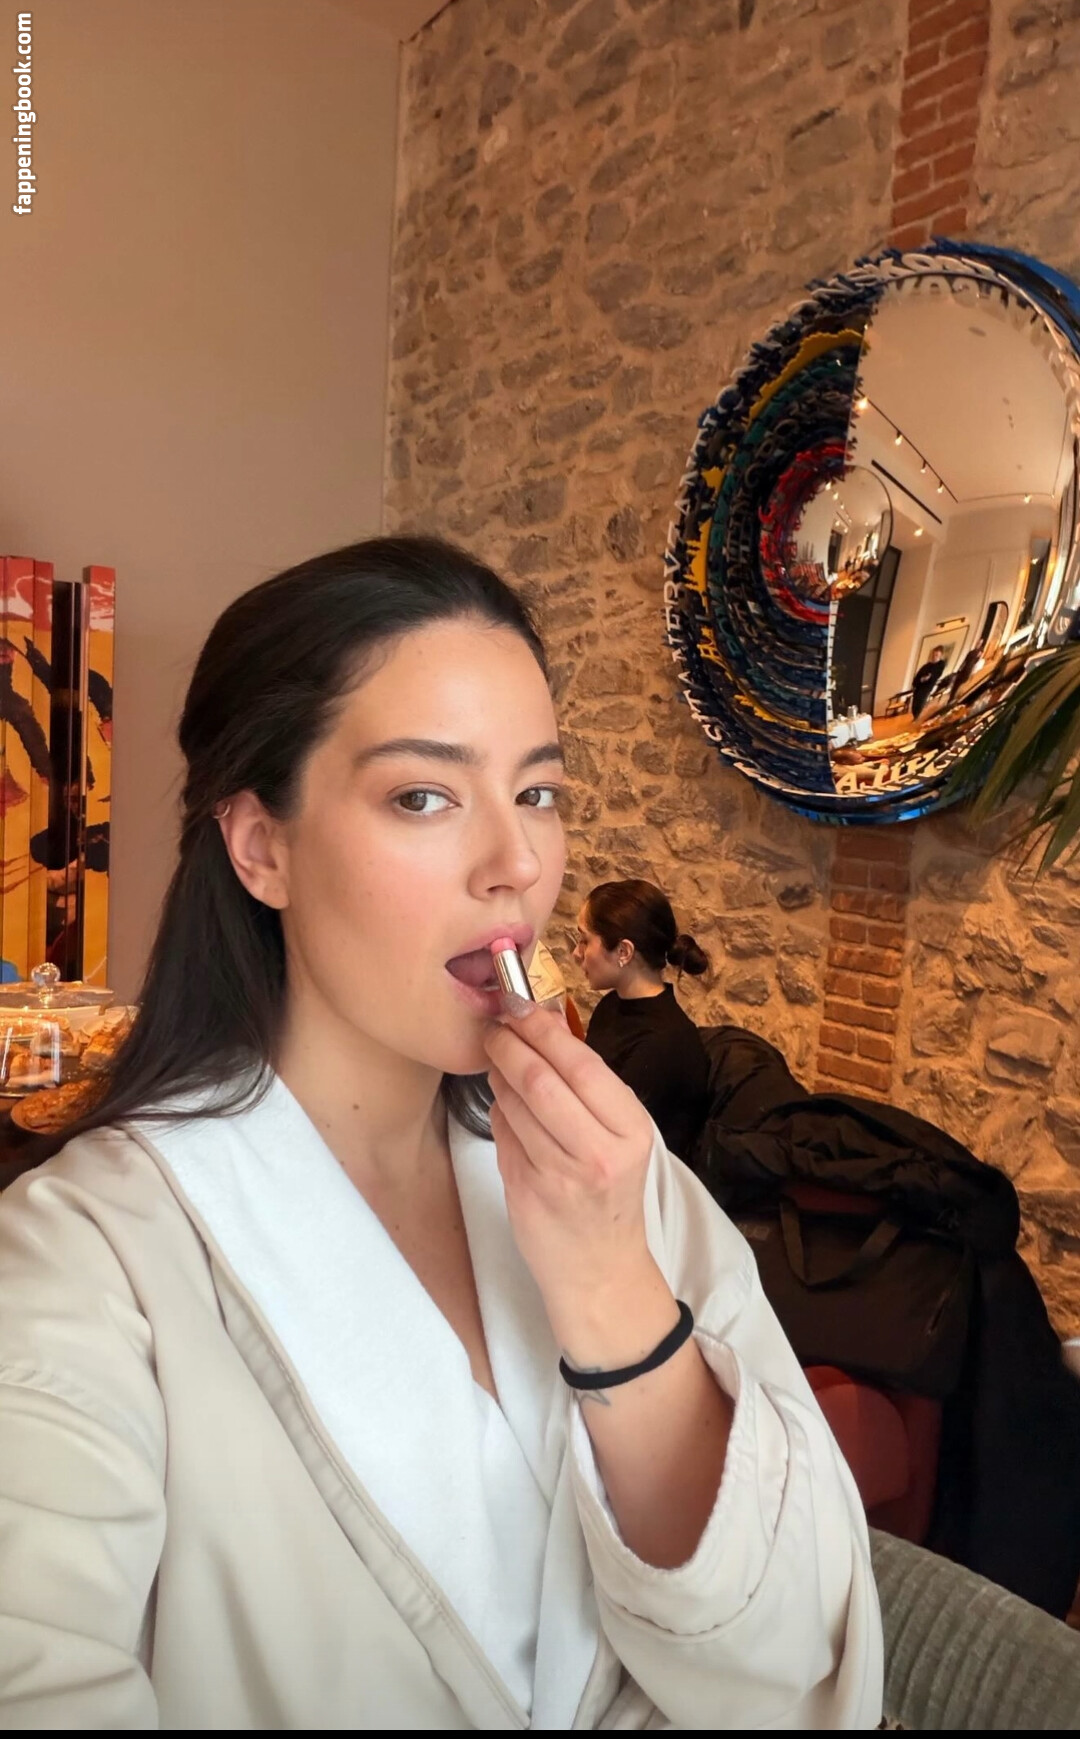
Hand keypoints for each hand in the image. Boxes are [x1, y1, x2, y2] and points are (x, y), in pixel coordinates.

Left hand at [483, 1008, 675, 1363]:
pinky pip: (503, 1135)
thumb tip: (549, 1022)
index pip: (581, 1065)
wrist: (601, 1271)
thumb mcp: (619, 1138)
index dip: (543, 1029)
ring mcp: (559, 1176)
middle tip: (494, 1027)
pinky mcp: (526, 1193)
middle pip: (541, 1080)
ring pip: (514, 1105)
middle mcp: (599, 1153)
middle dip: (511, 1045)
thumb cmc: (610, 1197)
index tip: (519, 1005)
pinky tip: (501, 1101)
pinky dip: (498, 1111)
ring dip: (499, 1074)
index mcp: (631, 1130)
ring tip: (496, 1058)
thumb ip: (587, 1087)